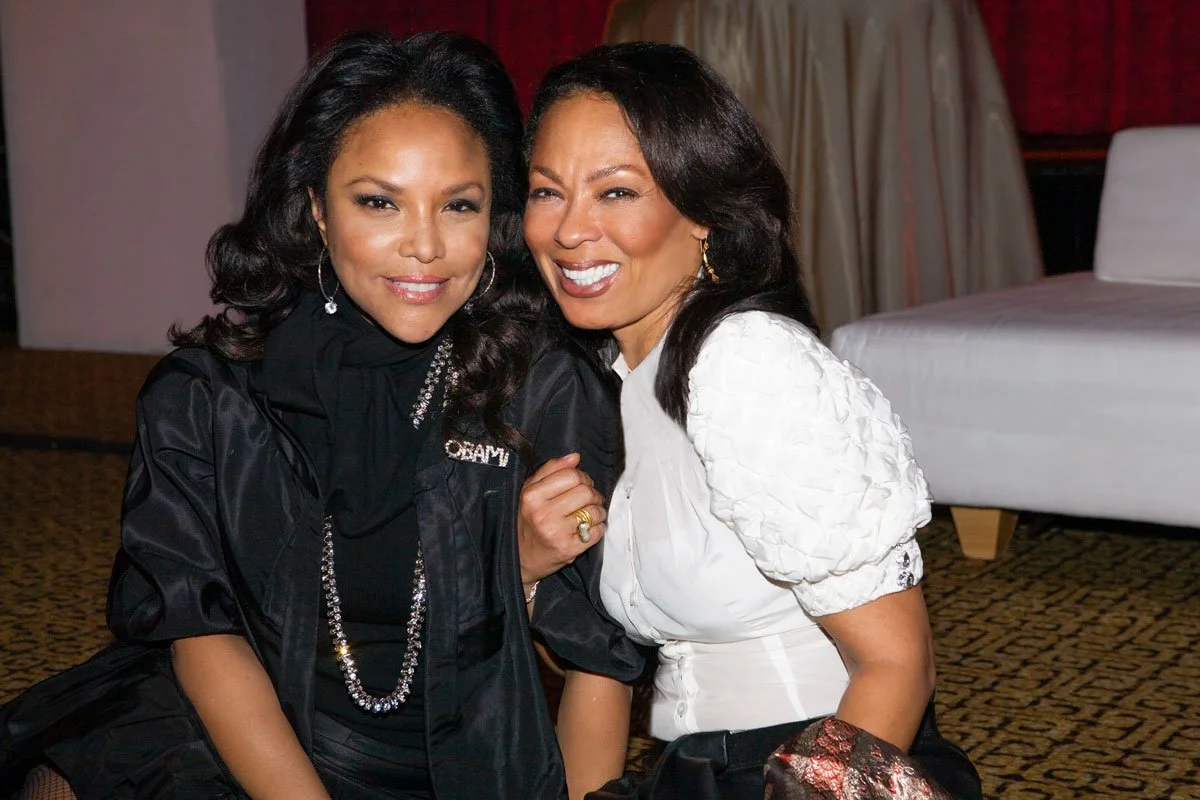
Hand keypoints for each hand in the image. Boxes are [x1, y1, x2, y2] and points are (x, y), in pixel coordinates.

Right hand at [518, 453, 606, 585]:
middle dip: (593, 494)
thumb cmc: (527, 521)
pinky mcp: (568, 550)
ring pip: (594, 511)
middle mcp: (543, 514)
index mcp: (532, 496)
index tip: (581, 484)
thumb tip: (575, 457)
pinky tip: (590, 528)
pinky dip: (599, 528)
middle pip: (586, 492)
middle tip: (589, 499)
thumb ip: (551, 470)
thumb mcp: (530, 492)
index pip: (572, 475)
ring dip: (599, 511)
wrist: (520, 558)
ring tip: (591, 514)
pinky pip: (597, 532)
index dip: (582, 477)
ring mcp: (556, 533)